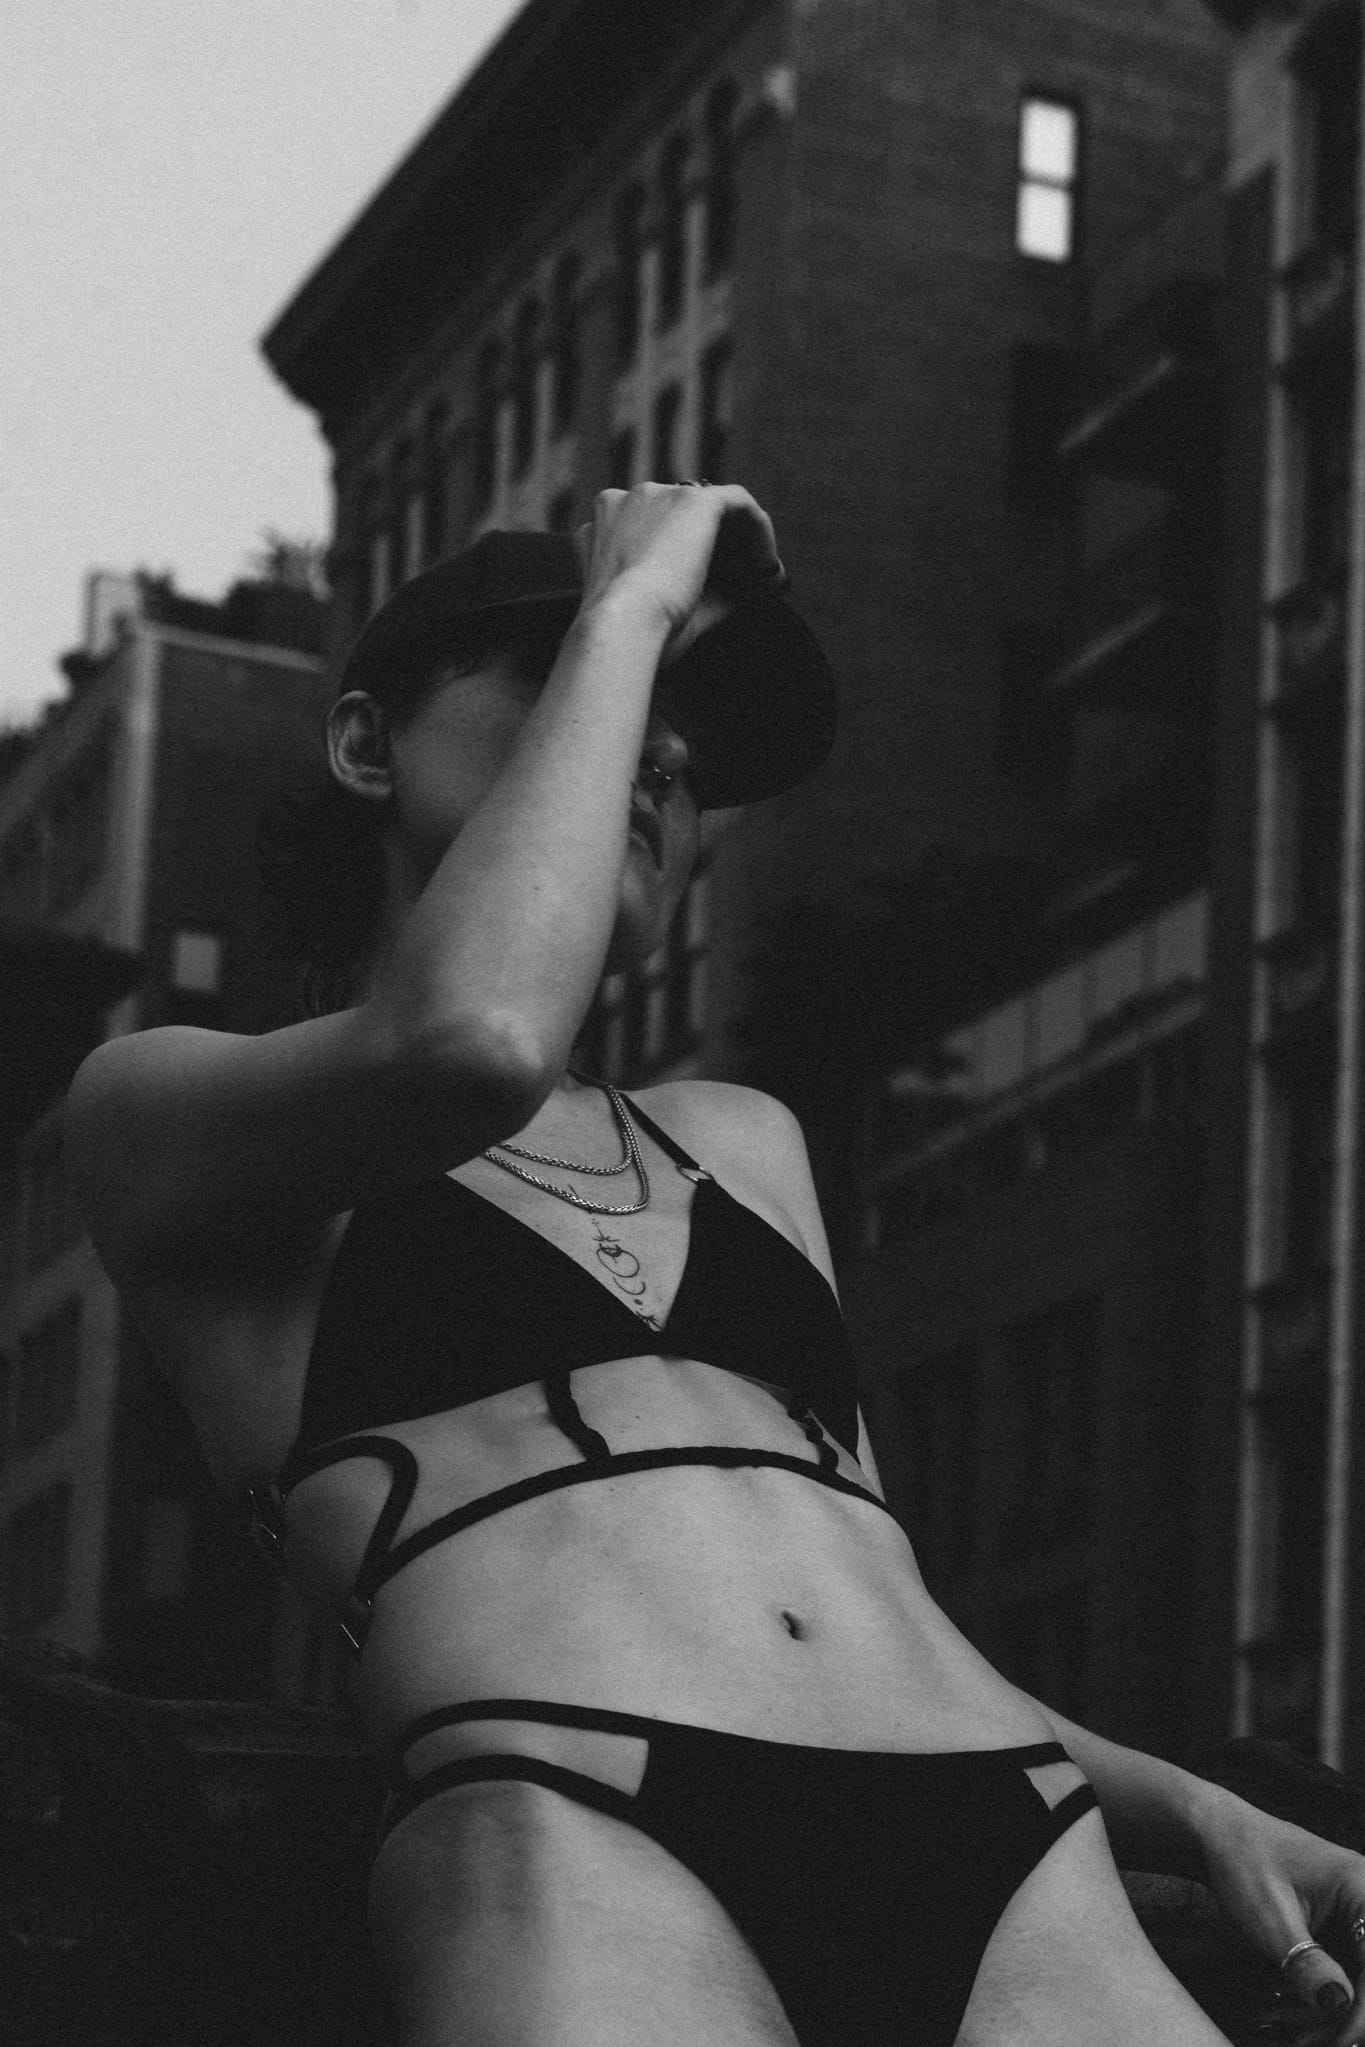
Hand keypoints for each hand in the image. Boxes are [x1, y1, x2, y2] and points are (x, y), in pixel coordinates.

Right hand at [574, 482, 781, 637]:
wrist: (620, 623)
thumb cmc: (627, 630)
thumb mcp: (651, 609)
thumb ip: (690, 594)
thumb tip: (732, 596)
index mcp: (604, 526)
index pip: (651, 529)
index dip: (683, 553)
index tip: (710, 582)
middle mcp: (626, 501)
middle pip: (680, 515)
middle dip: (713, 544)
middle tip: (743, 579)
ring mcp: (657, 495)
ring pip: (710, 507)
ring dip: (739, 537)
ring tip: (760, 574)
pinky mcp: (691, 500)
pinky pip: (737, 501)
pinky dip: (758, 528)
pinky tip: (768, 562)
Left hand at [1195, 1789, 1364, 2043]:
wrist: (1216, 1837)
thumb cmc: (1242, 1863)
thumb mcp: (1270, 1917)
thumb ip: (1305, 1962)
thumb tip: (1338, 2004)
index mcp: (1361, 1890)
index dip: (1362, 2008)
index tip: (1340, 2037)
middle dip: (1345, 2014)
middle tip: (1308, 2039)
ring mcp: (1354, 1920)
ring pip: (1356, 1982)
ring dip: (1330, 2013)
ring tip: (1295, 2033)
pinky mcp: (1338, 1933)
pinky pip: (1340, 1975)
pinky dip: (1319, 1999)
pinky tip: (1294, 2016)